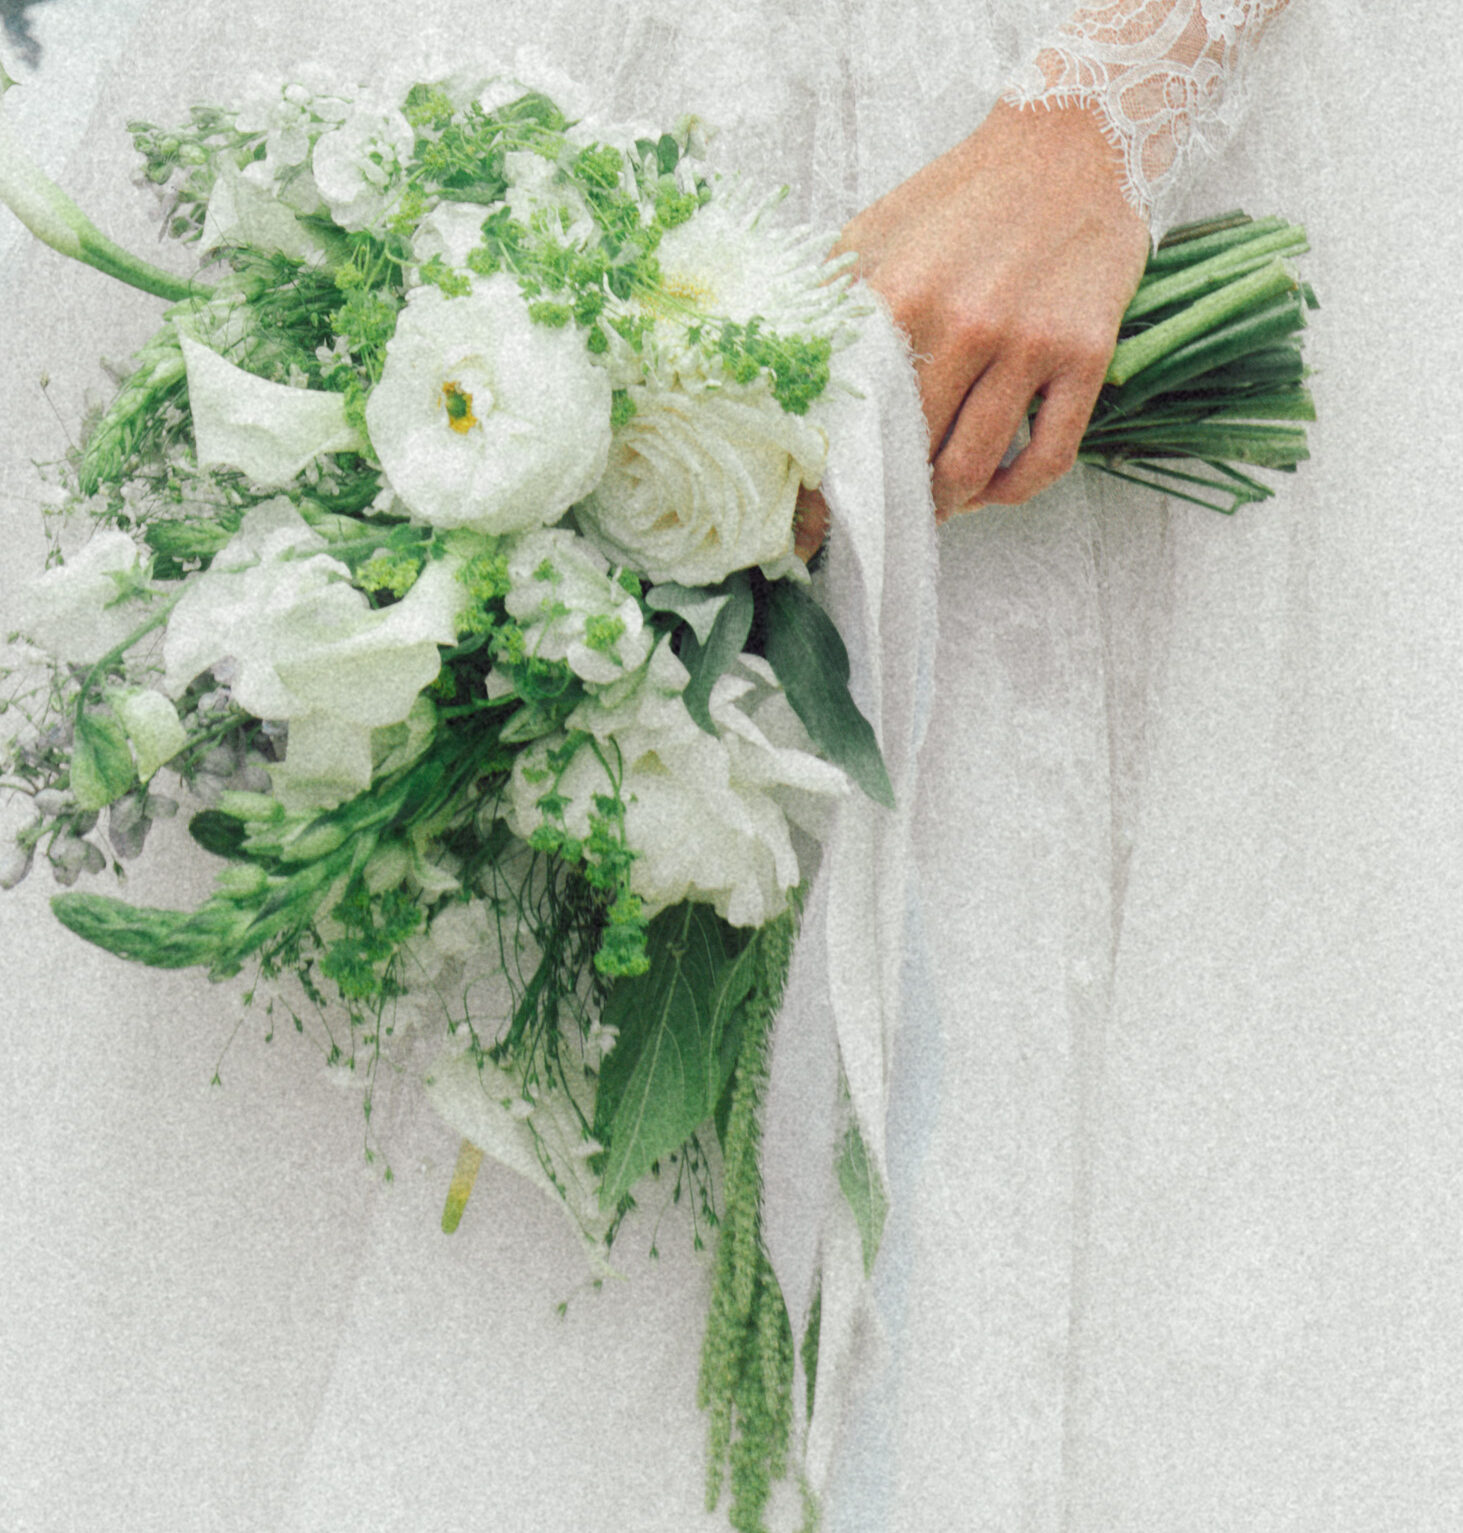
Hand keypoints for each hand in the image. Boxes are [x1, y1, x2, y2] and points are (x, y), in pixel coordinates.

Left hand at [804, 98, 1148, 543]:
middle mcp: (964, 325)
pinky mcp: (1084, 356)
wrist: (1072, 144)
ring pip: (973, 469)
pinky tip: (991, 489)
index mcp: (899, 298)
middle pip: (910, 456)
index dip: (825, 492)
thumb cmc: (962, 199)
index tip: (807, 536)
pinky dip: (1013, 491)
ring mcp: (1029, 344)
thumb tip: (781, 392)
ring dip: (947, 505)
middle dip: (888, 500)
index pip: (848, 421)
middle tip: (877, 515)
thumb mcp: (875, 235)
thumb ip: (829, 307)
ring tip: (932, 504)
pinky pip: (1048, 458)